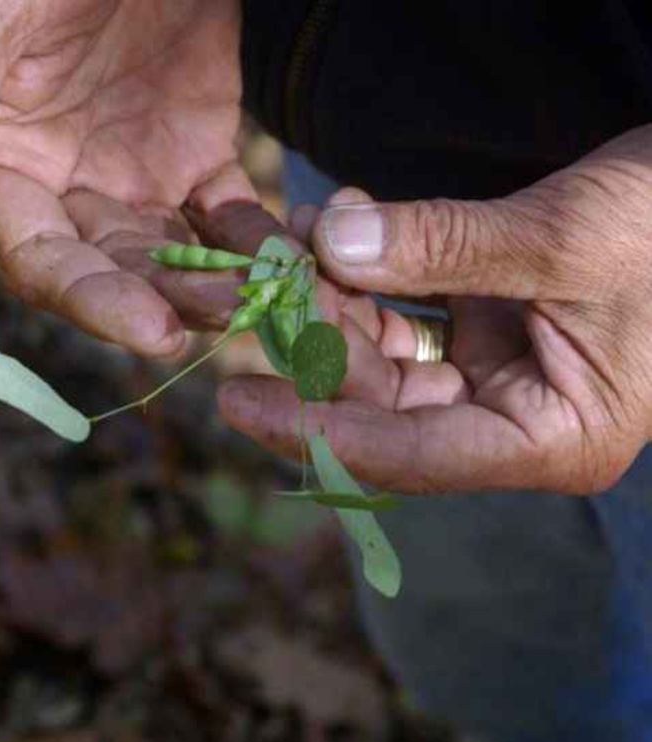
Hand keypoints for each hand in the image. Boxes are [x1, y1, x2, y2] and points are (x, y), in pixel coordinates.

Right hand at [0, 0, 251, 354]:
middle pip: (121, 269)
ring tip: (266, 296)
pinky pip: (230, 216)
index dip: (97, 303)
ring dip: (221, 281)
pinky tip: (287, 263)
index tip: (155, 333)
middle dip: (174, 298)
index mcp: (6, 169)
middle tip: (231, 314)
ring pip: (180, 252)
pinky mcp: (200, 153)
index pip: (44, 261)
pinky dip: (257, 243)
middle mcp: (71, 187)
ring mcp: (140, 174)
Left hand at [217, 125, 651, 493]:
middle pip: (384, 404)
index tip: (239, 403)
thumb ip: (444, 245)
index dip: (320, 431)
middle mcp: (512, 422)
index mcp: (550, 439)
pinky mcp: (480, 335)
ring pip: (383, 359)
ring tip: (299, 233)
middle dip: (320, 339)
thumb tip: (330, 245)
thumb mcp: (562, 238)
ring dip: (335, 299)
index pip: (413, 455)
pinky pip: (402, 318)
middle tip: (269, 276)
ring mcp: (493, 379)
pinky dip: (367, 278)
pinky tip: (336, 227)